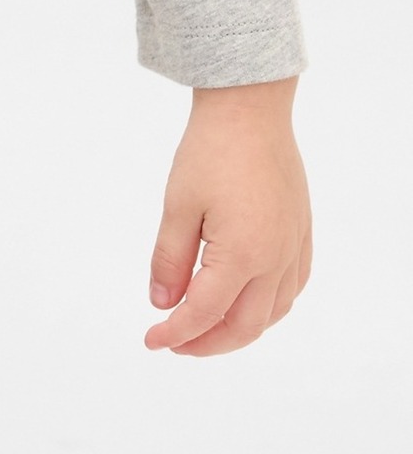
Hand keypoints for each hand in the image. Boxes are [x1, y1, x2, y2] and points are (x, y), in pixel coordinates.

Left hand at [145, 77, 310, 356]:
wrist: (250, 110)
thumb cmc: (210, 151)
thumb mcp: (178, 206)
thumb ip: (170, 259)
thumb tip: (163, 304)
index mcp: (243, 255)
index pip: (205, 313)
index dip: (177, 333)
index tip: (152, 340)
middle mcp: (276, 259)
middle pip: (244, 326)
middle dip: (207, 342)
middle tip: (175, 342)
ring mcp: (294, 248)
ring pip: (273, 313)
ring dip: (239, 330)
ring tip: (206, 329)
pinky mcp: (302, 234)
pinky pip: (291, 289)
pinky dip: (269, 308)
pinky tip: (247, 303)